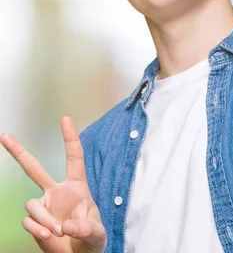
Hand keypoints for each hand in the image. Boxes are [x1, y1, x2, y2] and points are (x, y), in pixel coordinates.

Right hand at [0, 117, 105, 252]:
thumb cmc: (92, 239)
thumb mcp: (97, 234)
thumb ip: (86, 229)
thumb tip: (68, 226)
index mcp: (76, 187)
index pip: (74, 158)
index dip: (70, 138)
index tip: (65, 119)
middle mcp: (57, 193)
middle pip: (35, 169)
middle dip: (19, 152)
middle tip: (5, 136)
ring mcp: (44, 206)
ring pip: (32, 204)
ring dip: (44, 219)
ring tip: (57, 232)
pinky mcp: (34, 221)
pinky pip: (28, 220)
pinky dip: (37, 228)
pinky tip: (48, 235)